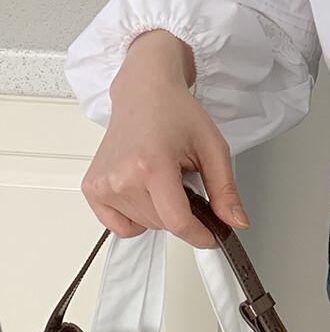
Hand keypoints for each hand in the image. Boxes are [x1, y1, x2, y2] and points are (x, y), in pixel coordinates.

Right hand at [82, 77, 250, 250]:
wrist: (145, 93)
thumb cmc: (175, 113)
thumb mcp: (212, 148)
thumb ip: (225, 190)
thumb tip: (235, 222)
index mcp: (151, 165)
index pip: (176, 222)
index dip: (200, 235)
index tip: (212, 237)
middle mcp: (121, 177)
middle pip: (162, 225)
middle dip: (182, 213)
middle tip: (183, 180)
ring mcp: (103, 185)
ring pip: (144, 226)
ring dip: (160, 212)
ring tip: (162, 177)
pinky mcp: (92, 189)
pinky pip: (119, 226)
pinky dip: (136, 217)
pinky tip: (144, 191)